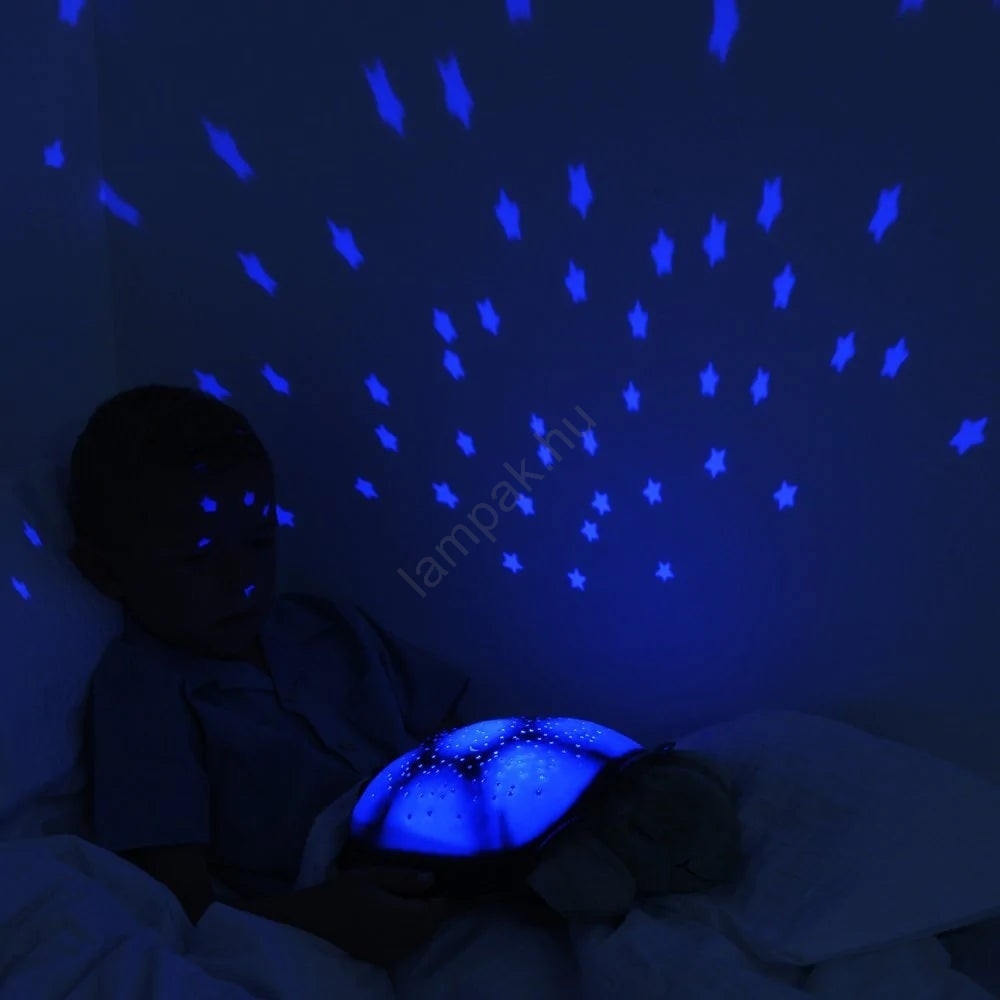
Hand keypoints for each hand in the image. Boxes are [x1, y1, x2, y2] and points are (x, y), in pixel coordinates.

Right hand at [319, 867, 451, 966]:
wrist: (307, 926)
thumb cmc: (339, 895)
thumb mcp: (370, 877)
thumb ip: (403, 878)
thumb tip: (431, 879)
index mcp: (403, 918)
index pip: (437, 912)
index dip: (440, 897)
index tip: (434, 883)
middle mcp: (402, 941)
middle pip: (431, 927)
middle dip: (431, 910)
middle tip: (419, 889)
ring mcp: (392, 955)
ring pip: (419, 939)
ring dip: (420, 922)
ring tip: (406, 902)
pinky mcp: (380, 962)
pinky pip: (405, 947)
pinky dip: (407, 934)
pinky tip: (393, 919)